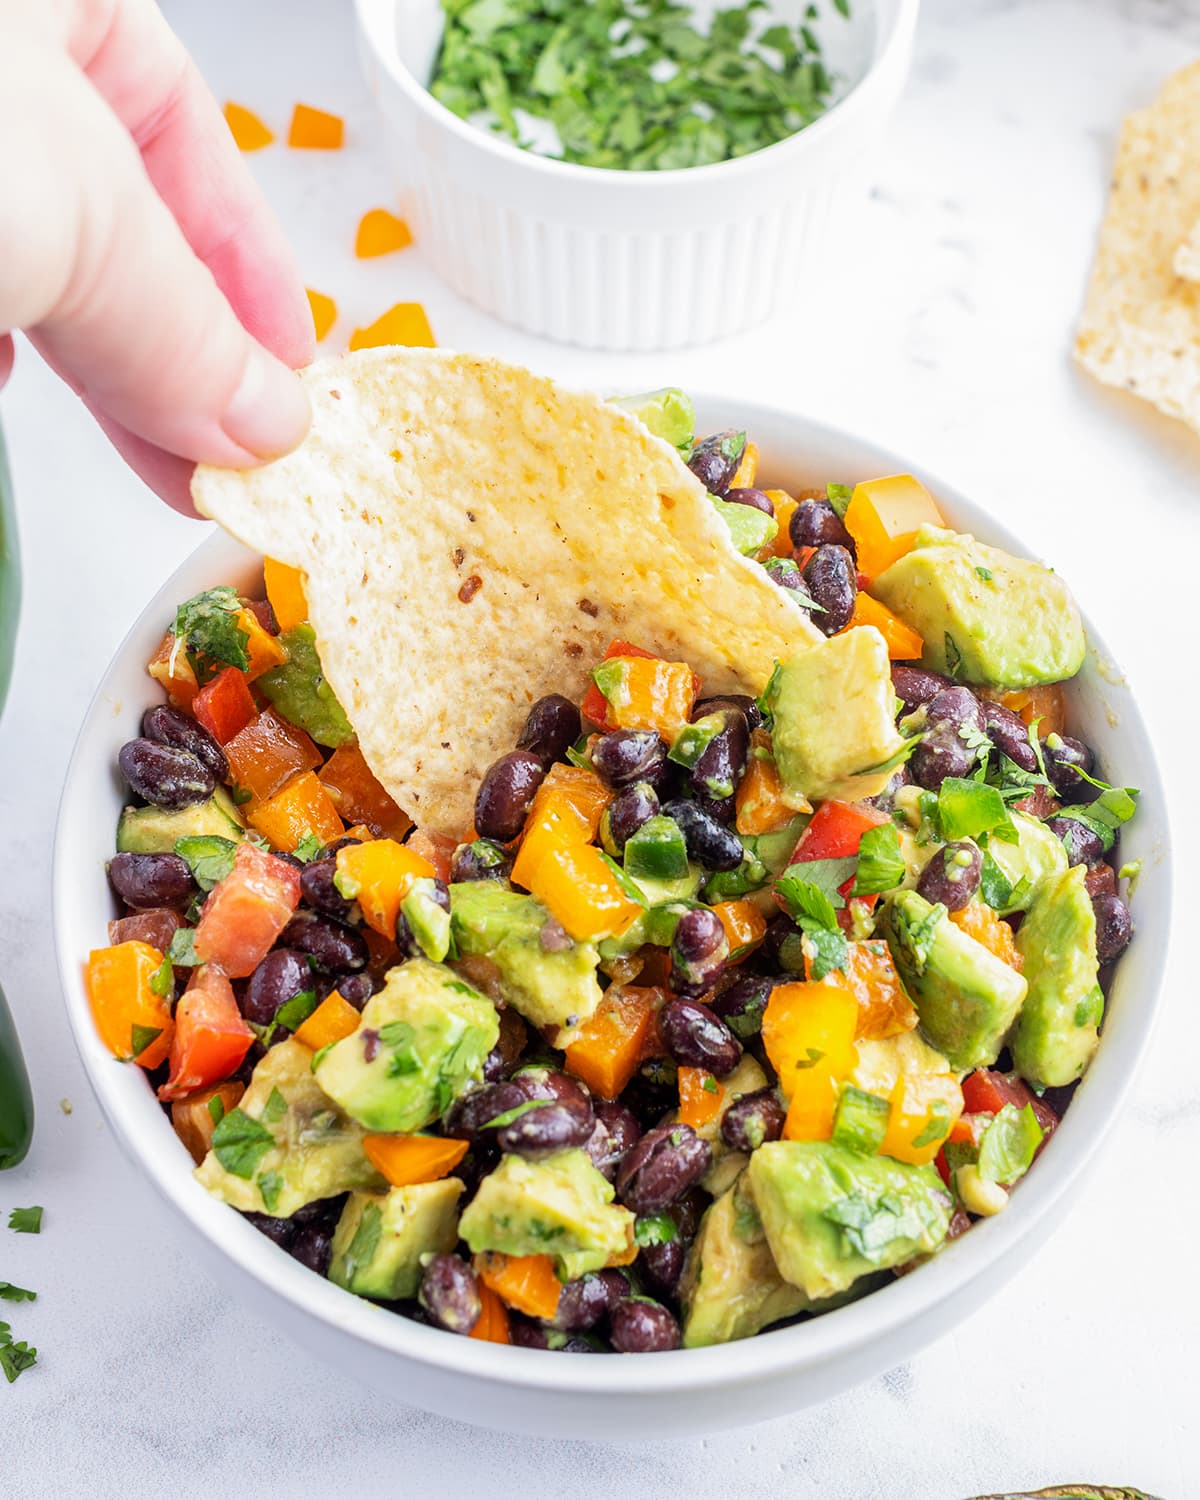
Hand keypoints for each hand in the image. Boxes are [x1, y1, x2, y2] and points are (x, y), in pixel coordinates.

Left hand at [0, 0, 313, 512]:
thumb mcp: (72, 212)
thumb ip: (175, 322)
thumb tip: (266, 419)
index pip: (179, 117)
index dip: (248, 255)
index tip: (290, 371)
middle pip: (106, 208)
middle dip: (172, 340)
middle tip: (229, 451)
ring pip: (30, 256)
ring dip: (92, 368)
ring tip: (155, 460)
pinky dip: (2, 348)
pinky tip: (14, 396)